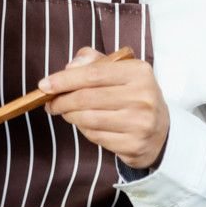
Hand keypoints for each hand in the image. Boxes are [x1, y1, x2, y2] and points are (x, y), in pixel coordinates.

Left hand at [38, 47, 170, 168]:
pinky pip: (95, 137)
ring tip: (66, 112)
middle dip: (61, 101)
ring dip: (70, 116)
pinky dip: (84, 130)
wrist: (161, 129)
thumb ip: (93, 62)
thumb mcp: (119, 71)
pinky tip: (86, 124)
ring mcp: (140, 123)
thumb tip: (69, 66)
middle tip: (51, 102)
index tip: (44, 85)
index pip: (93, 74)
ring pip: (88, 119)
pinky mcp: (134, 145)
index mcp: (139, 72)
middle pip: (86, 98)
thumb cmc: (132, 95)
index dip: (64, 80)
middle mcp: (143, 97)